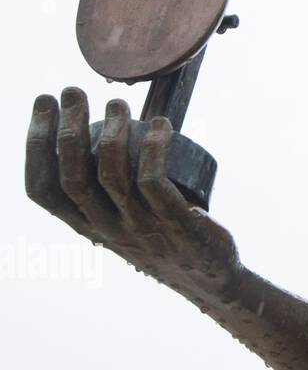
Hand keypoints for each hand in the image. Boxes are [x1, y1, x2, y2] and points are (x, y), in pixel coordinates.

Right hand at [24, 87, 240, 302]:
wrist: (209, 277)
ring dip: (112, 133)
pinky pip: (155, 182)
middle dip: (67, 129)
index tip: (43, 105)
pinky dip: (154, 148)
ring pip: (113, 176)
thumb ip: (108, 191)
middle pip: (73, 176)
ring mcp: (141, 227)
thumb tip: (105, 132)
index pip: (43, 189)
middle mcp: (107, 229)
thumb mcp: (124, 220)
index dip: (36, 145)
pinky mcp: (176, 224)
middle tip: (72, 92)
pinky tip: (161, 125)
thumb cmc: (165, 237)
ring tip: (116, 104)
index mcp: (87, 227)